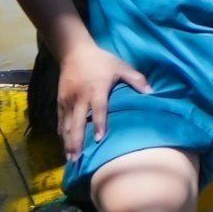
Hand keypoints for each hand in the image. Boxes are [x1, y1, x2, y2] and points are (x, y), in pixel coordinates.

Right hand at [51, 34, 150, 159]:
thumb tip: (151, 92)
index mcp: (97, 90)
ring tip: (70, 158)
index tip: (100, 139)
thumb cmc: (101, 60)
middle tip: (77, 158)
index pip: (99, 109)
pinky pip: (61, 119)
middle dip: (76, 141)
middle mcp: (80, 98)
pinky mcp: (60, 101)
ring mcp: (68, 100)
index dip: (100, 124)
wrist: (75, 52)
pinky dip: (62, 132)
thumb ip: (136, 79)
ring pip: (67, 124)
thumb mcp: (121, 66)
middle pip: (78, 122)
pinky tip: (64, 142)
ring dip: (68, 141)